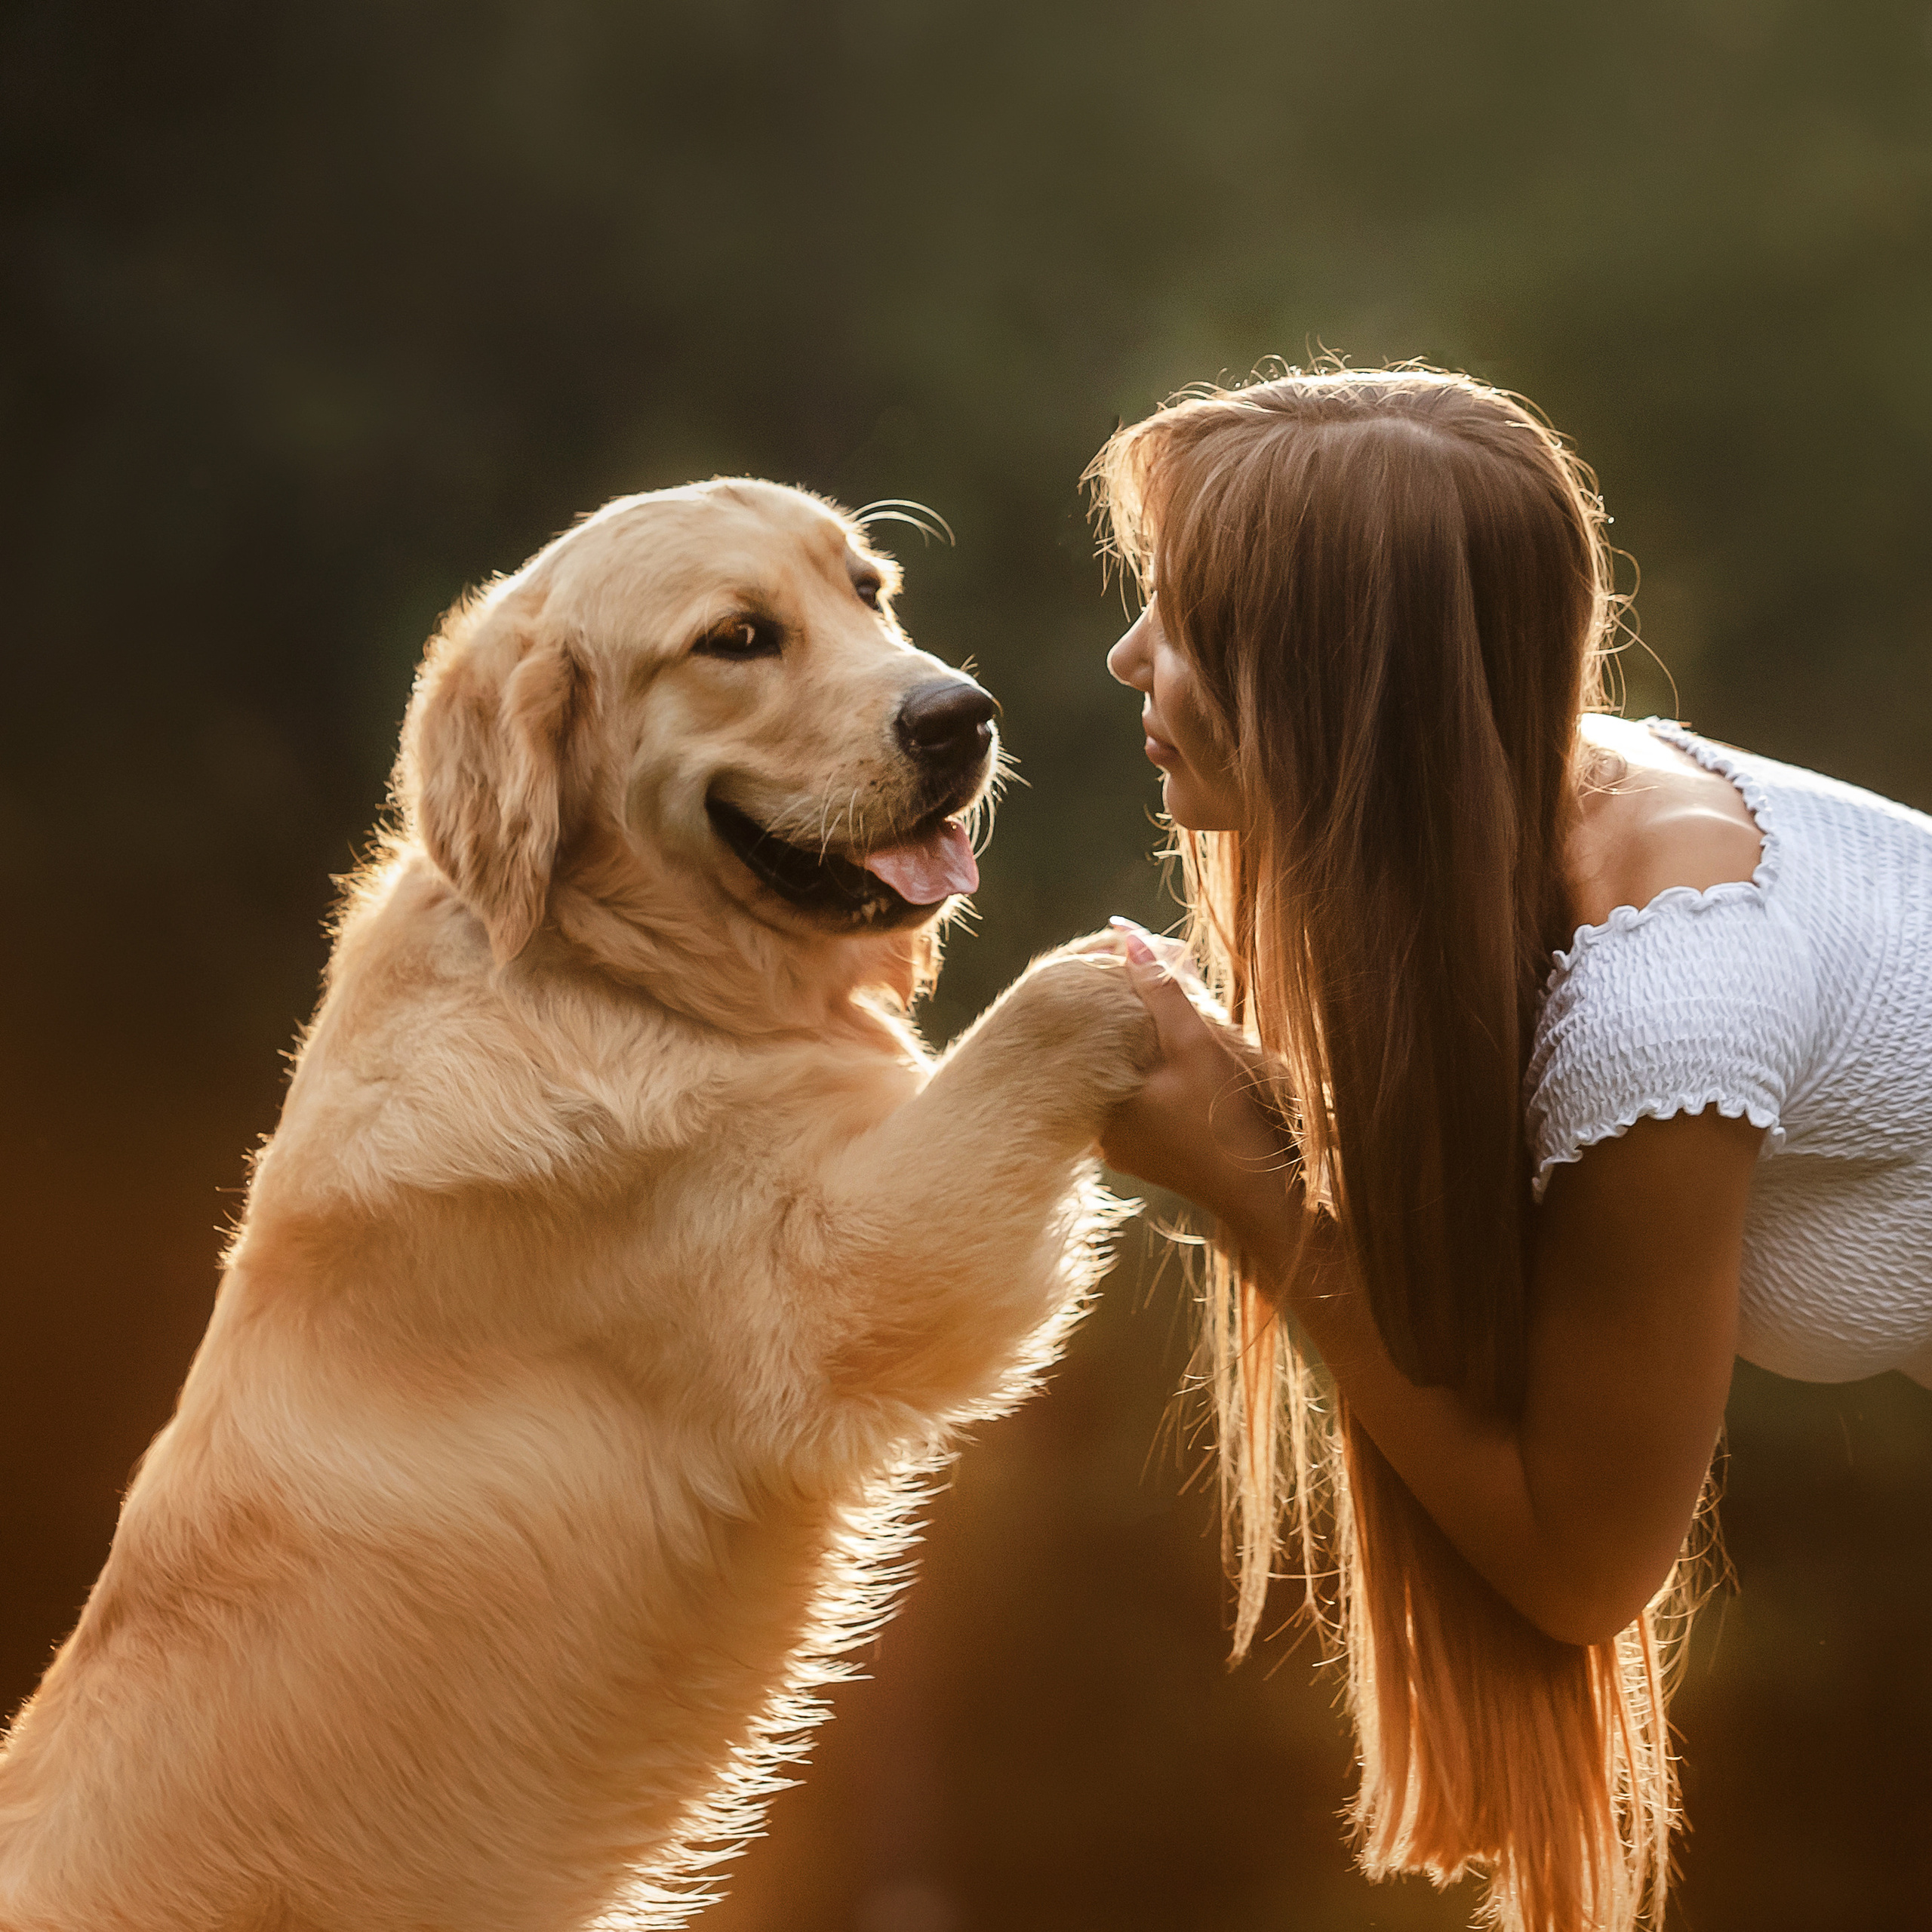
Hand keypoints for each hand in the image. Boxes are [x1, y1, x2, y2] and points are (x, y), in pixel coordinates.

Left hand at [1086, 918, 1297, 1233]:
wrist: (1259, 1193)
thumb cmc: (1227, 1120)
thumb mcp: (1195, 1045)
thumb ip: (1160, 989)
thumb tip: (1127, 934)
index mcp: (1099, 1101)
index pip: (1091, 1026)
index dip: (1112, 986)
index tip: (1129, 955)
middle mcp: (1098, 1128)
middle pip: (1107, 1052)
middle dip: (1131, 1014)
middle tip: (1160, 978)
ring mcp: (1119, 1146)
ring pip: (1125, 1076)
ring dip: (1146, 1045)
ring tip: (1174, 1010)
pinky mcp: (1142, 1155)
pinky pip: (1138, 1100)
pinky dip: (1154, 1075)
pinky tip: (1178, 1057)